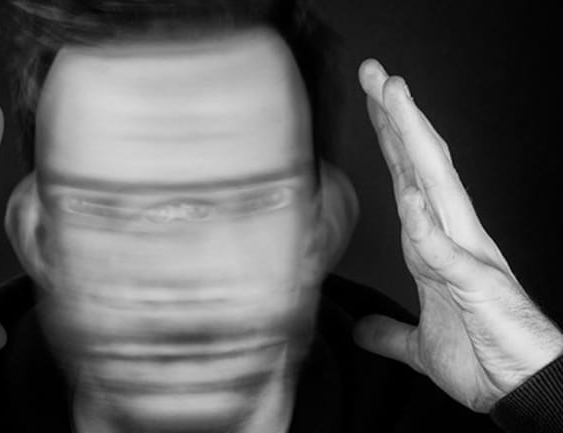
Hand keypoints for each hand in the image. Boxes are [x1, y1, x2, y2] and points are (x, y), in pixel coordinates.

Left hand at [353, 59, 562, 411]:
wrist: (518, 393)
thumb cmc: (483, 359)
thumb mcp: (421, 345)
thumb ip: (390, 332)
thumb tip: (361, 329)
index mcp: (437, 245)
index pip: (408, 180)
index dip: (388, 141)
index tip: (370, 101)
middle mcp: (453, 237)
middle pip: (420, 165)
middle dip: (396, 117)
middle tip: (374, 71)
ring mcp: (467, 256)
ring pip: (436, 186)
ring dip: (413, 140)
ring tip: (394, 95)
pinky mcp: (477, 286)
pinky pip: (446, 251)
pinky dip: (426, 224)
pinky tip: (409, 194)